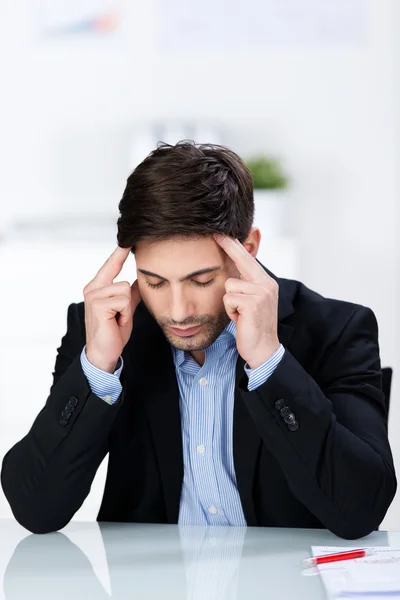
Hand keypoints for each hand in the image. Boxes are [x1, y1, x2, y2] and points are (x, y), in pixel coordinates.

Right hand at [83, 246, 140, 372]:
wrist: (104, 352)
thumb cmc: (113, 331)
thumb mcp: (125, 308)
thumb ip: (131, 293)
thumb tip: (140, 279)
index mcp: (97, 287)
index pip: (111, 265)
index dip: (119, 253)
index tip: (127, 238)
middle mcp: (92, 289)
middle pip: (124, 283)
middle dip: (127, 304)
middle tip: (119, 318)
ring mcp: (93, 296)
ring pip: (125, 291)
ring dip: (126, 310)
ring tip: (117, 320)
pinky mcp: (98, 305)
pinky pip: (123, 301)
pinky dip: (124, 315)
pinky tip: (115, 323)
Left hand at [214, 235, 279, 368]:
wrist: (263, 349)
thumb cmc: (253, 326)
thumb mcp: (252, 302)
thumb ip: (246, 285)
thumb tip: (231, 271)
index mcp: (266, 282)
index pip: (248, 259)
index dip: (234, 245)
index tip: (222, 233)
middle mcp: (266, 284)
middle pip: (241, 261)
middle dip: (229, 247)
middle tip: (216, 233)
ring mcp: (261, 293)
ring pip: (229, 285)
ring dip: (229, 302)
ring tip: (239, 314)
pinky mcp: (253, 303)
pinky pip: (228, 298)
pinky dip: (230, 310)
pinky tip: (240, 319)